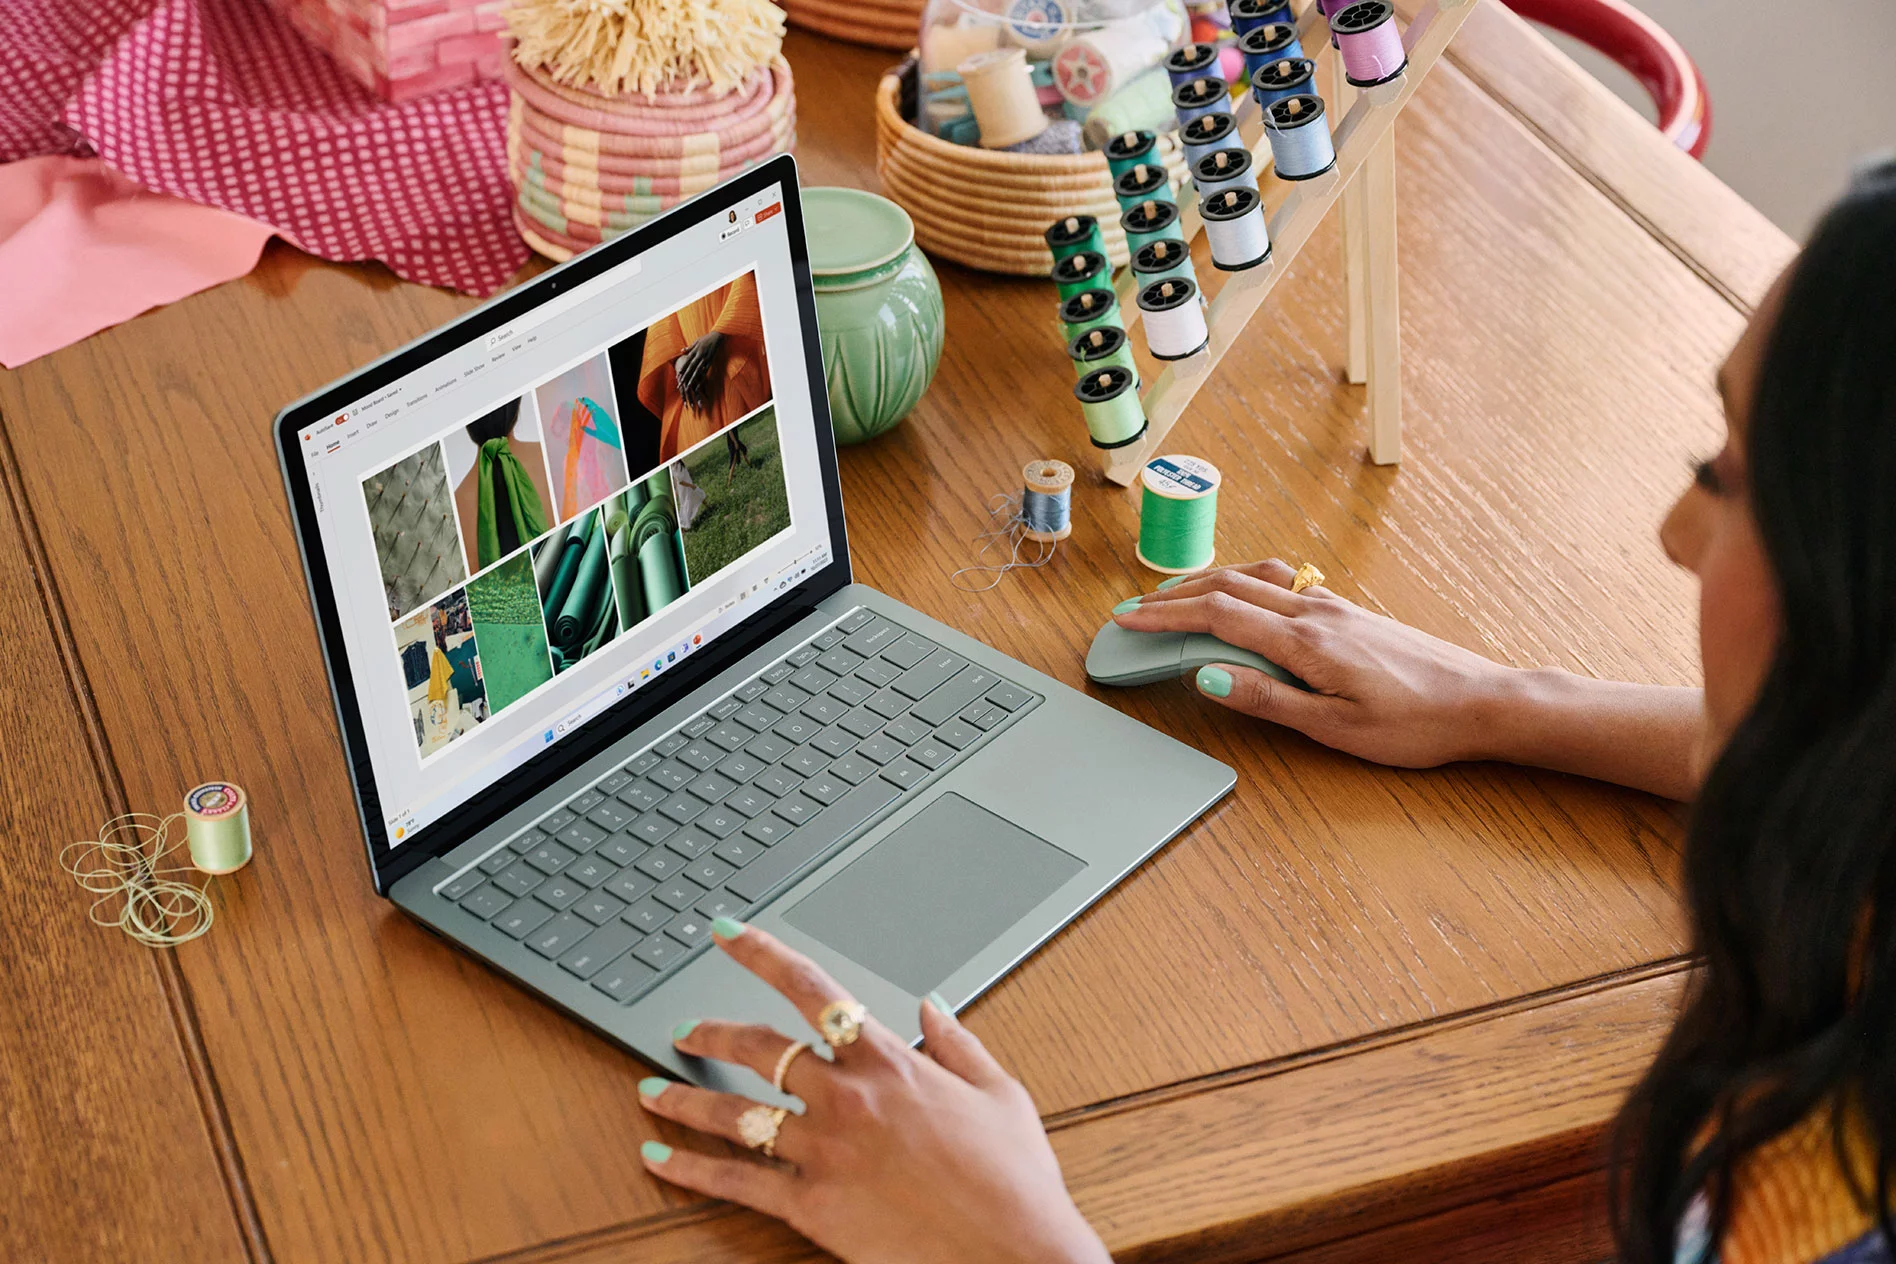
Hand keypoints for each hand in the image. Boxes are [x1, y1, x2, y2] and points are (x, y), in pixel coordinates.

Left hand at [638, 923, 1108, 1263]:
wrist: (1014, 1254)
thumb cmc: (1015, 1182)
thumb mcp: (1001, 1095)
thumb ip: (961, 1044)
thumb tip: (933, 1006)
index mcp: (892, 1062)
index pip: (814, 990)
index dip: (762, 954)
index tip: (727, 933)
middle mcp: (848, 1097)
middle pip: (760, 1049)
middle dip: (712, 1032)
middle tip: (683, 1029)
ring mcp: (824, 1151)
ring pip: (733, 1113)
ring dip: (684, 1098)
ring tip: (651, 1090)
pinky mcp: (811, 1205)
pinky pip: (736, 1183)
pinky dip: (690, 1169)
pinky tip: (660, 1157)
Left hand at [672, 331, 724, 409]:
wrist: (717, 336)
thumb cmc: (706, 339)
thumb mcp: (696, 342)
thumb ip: (689, 348)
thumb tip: (681, 351)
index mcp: (695, 351)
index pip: (687, 361)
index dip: (682, 368)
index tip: (678, 375)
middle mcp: (699, 356)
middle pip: (691, 368)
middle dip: (685, 376)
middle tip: (681, 383)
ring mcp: (705, 359)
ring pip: (697, 371)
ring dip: (692, 379)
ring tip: (688, 386)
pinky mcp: (711, 361)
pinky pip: (705, 371)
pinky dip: (702, 377)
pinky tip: (699, 383)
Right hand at [1113, 558, 1519, 767]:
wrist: (1481, 701)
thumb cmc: (1416, 722)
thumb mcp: (1335, 726)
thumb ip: (1268, 698)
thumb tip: (1210, 676)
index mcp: (1306, 640)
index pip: (1218, 617)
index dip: (1166, 617)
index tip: (1127, 622)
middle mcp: (1317, 612)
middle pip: (1229, 588)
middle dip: (1174, 597)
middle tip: (1134, 610)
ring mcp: (1335, 607)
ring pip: (1256, 579)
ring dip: (1208, 583)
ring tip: (1176, 598)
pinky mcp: (1349, 612)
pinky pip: (1283, 585)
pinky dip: (1244, 584)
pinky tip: (1242, 597)